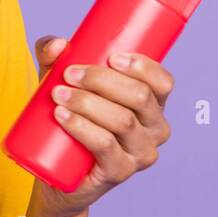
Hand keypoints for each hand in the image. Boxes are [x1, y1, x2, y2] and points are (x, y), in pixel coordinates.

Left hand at [31, 35, 174, 209]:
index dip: (142, 66)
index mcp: (153, 105)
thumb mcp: (62, 81)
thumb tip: (59, 44)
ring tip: (57, 94)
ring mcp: (140, 154)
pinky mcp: (120, 172)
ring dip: (87, 102)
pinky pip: (105, 145)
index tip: (111, 56)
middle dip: (102, 80)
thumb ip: (54, 55)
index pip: (162, 82)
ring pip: (122, 120)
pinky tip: (63, 116)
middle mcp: (155, 130)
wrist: (55, 171)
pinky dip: (82, 127)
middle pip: (140, 97)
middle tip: (67, 74)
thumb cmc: (66, 118)